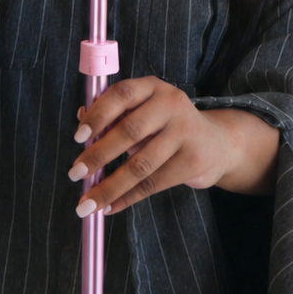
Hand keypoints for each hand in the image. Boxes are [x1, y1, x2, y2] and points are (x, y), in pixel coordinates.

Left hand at [66, 77, 280, 216]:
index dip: (98, 115)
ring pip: (141, 164)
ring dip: (110, 186)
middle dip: (98, 155)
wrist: (217, 143)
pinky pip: (153, 184)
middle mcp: (172, 104)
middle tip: (75, 173)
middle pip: (130, 131)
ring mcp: (186, 132)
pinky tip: (111, 207)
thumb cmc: (167, 126)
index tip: (78, 137)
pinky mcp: (193, 161)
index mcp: (153, 87)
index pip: (122, 94)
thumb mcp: (144, 112)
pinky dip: (128, 198)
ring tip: (87, 203)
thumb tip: (81, 121)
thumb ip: (115, 115)